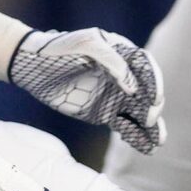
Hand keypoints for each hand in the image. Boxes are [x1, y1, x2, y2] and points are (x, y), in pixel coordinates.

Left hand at [10, 26, 164, 153]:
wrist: (32, 66)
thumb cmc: (58, 49)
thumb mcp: (84, 43)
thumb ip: (110, 59)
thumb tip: (132, 87)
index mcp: (123, 55)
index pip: (146, 68)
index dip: (154, 82)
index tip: (154, 97)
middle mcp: (123, 77)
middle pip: (146, 93)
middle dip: (152, 107)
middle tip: (149, 119)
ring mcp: (115, 96)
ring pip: (139, 113)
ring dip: (150, 127)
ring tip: (158, 142)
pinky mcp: (104, 113)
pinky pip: (124, 126)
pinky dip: (135, 136)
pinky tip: (145, 147)